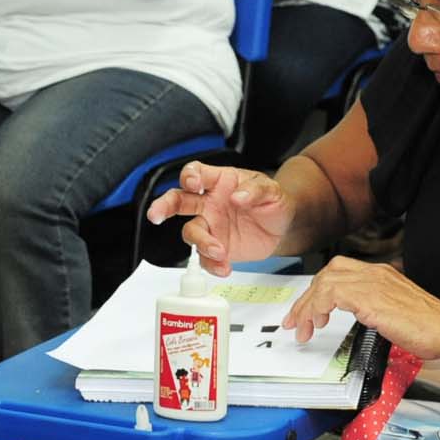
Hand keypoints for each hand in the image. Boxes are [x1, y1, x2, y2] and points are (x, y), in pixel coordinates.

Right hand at [146, 162, 296, 275]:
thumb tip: (239, 195)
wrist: (283, 227)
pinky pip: (204, 257)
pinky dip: (211, 264)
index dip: (190, 175)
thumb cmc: (273, 201)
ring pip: (191, 232)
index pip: (197, 172)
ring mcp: (210, 225)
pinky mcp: (215, 247)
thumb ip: (256, 190)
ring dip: (201, 243)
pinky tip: (224, 266)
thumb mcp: (271, 190)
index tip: (193, 183)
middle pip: (178, 201)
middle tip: (156, 215)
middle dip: (164, 206)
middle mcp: (209, 203)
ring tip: (219, 250)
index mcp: (220, 182)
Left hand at [284, 255, 439, 357]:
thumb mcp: (395, 311)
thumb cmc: (428, 325)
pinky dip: (317, 307)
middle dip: (306, 297)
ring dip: (307, 305)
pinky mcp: (369, 297)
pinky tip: (318, 323)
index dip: (319, 290)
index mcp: (381, 274)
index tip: (309, 312)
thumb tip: (363, 317)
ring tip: (302, 327)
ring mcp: (372, 282)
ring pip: (324, 281)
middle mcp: (374, 273)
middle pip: (328, 272)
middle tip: (296, 321)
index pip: (340, 272)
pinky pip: (330, 293)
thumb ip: (376, 307)